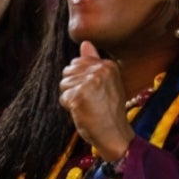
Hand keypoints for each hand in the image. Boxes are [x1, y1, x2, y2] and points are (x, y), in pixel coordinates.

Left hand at [59, 41, 133, 161]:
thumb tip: (85, 43)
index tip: (95, 91)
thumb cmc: (108, 110)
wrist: (115, 134)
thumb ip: (94, 62)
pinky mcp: (79, 96)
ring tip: (87, 106)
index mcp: (108, 65)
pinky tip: (83, 112)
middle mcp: (99, 71)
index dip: (81, 79)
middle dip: (73, 87)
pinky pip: (63, 98)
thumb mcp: (106, 82)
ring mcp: (89, 83)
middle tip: (90, 100)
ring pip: (64, 84)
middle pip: (68, 71)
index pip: (78, 62)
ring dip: (71, 97)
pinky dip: (69, 107)